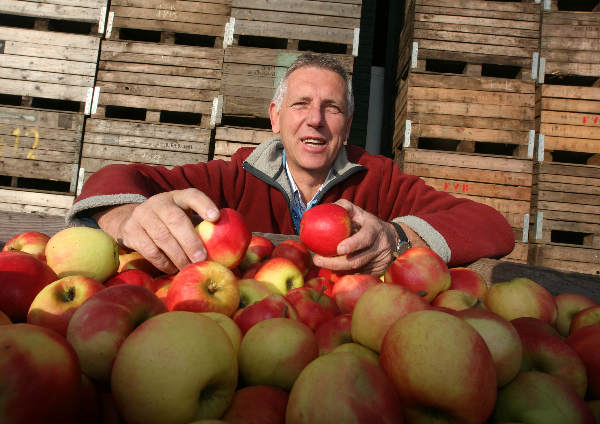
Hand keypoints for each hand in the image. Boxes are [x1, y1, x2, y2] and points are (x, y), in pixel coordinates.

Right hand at [95, 188, 219, 273]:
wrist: (132, 220)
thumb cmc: (170, 222)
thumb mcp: (183, 215)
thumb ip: (199, 225)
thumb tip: (226, 246)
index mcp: (177, 197)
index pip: (192, 195)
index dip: (204, 205)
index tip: (216, 217)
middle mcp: (159, 202)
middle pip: (175, 219)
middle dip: (190, 241)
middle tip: (202, 258)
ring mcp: (142, 215)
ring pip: (162, 237)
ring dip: (178, 255)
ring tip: (189, 267)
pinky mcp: (131, 231)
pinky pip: (149, 249)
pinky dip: (163, 262)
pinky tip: (172, 269)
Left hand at [311, 199, 397, 276]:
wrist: (392, 237)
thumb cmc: (367, 223)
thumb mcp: (359, 212)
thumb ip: (343, 207)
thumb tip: (324, 208)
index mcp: (375, 229)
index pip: (365, 238)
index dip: (353, 244)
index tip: (338, 249)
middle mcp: (380, 246)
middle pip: (358, 260)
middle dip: (335, 263)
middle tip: (317, 260)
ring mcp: (380, 261)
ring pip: (357, 270)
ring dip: (337, 269)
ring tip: (322, 264)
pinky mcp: (378, 272)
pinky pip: (359, 276)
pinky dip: (345, 274)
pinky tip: (334, 271)